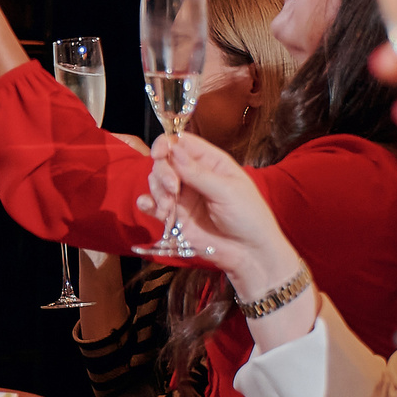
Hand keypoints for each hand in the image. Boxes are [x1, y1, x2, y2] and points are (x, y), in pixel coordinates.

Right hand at [139, 132, 301, 295]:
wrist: (249, 254)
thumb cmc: (248, 217)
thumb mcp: (226, 191)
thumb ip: (197, 172)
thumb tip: (173, 149)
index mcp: (211, 162)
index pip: (182, 143)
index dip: (166, 143)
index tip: (159, 154)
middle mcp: (194, 176)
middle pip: (165, 161)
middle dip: (163, 172)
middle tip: (172, 189)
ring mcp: (183, 196)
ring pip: (156, 181)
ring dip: (157, 191)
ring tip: (168, 209)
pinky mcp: (175, 216)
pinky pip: (153, 204)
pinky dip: (147, 203)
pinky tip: (149, 207)